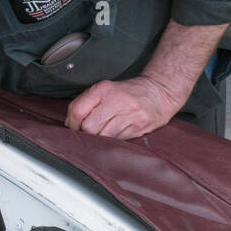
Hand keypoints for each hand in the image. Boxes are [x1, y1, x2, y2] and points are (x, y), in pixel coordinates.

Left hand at [65, 75, 183, 138]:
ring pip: (103, 137)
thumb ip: (86, 103)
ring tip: (105, 131)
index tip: (74, 127)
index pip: (77, 111)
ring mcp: (129, 115)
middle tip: (90, 132)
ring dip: (100, 138)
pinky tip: (117, 132)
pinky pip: (117, 140)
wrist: (159, 92)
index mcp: (103, 89)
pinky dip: (113, 140)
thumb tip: (70, 124)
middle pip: (89, 128)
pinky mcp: (138, 127)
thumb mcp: (105, 90)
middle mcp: (116, 101)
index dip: (72, 124)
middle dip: (86, 133)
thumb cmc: (127, 93)